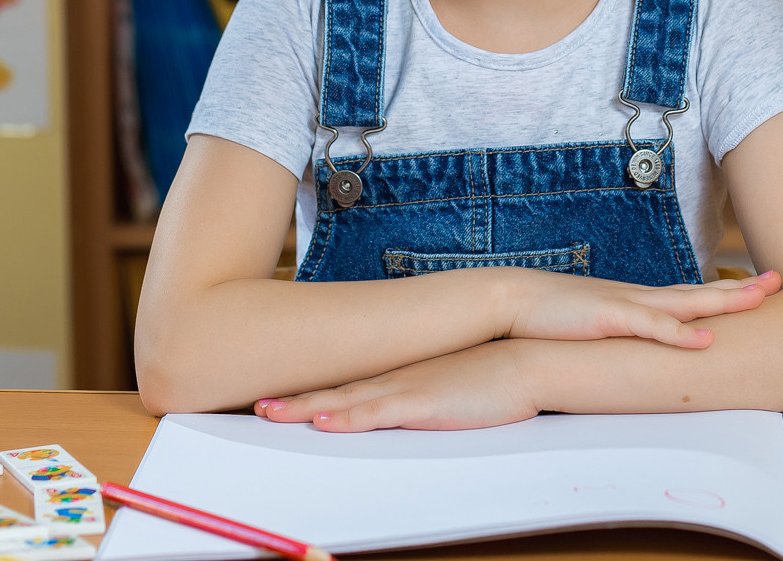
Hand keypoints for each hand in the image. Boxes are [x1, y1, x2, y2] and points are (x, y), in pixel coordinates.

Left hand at [256, 340, 543, 430]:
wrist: (524, 362)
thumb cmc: (491, 375)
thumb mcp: (448, 383)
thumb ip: (424, 391)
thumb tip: (407, 403)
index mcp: (400, 375)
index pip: (346, 385)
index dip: (310, 391)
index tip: (279, 395)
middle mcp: (395, 378)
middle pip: (334, 391)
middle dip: (294, 399)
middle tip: (258, 404)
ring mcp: (406, 389)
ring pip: (344, 401)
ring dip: (306, 408)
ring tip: (270, 412)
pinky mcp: (423, 403)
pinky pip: (376, 413)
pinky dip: (347, 417)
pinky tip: (324, 420)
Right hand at [502, 269, 779, 348]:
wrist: (513, 300)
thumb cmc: (551, 317)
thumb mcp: (595, 327)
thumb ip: (620, 336)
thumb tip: (640, 352)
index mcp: (638, 301)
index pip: (691, 294)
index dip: (726, 291)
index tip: (760, 287)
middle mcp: (640, 298)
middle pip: (700, 292)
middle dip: (741, 288)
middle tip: (779, 280)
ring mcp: (627, 305)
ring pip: (685, 302)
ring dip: (723, 301)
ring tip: (759, 299)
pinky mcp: (608, 317)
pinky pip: (650, 326)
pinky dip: (679, 332)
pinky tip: (704, 337)